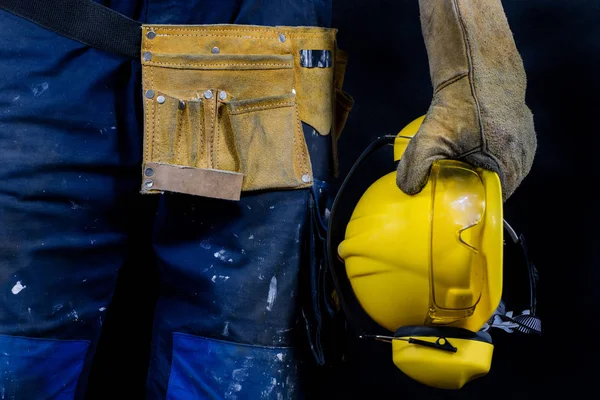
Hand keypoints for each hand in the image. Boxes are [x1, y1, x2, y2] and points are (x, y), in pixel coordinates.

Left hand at [397, 0, 535, 200]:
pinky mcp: (526, 126)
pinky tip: (476, 150)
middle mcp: (524, 153)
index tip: (459, 202)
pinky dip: (495, 155)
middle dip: (481, 187)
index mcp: (509, 162)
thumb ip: (415, 168)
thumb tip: (408, 190)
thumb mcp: (430, 138)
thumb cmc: (458, 103)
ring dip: (489, 171)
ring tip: (467, 169)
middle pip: (503, 185)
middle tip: (459, 187)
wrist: (476, 66)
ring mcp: (528, 139)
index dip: (477, 202)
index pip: (496, 199)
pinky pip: (512, 152)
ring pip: (508, 169)